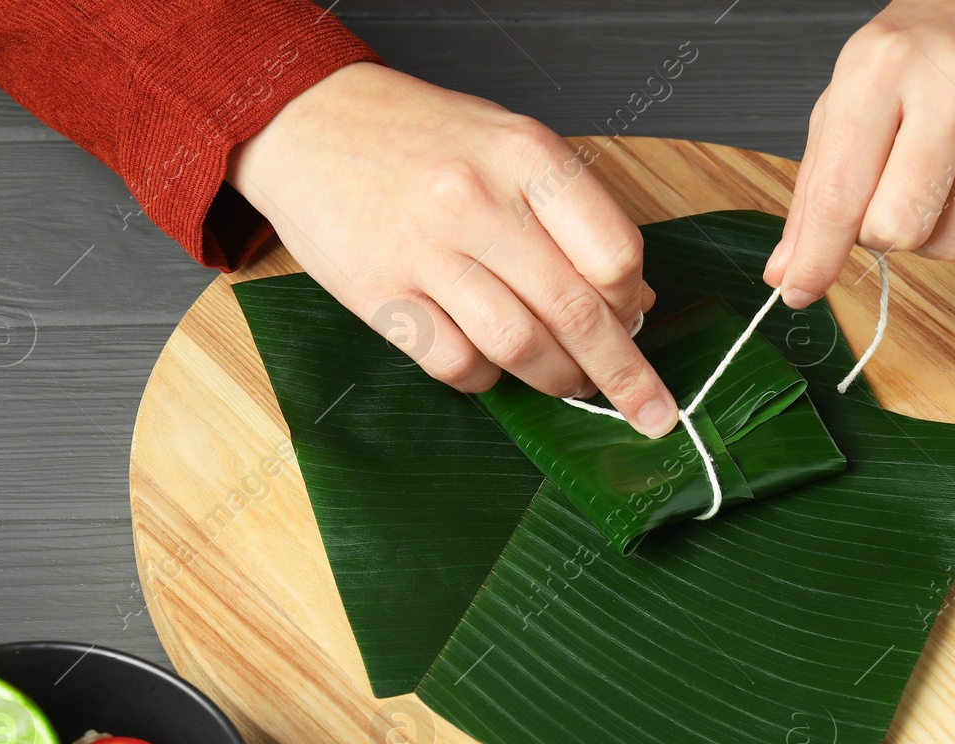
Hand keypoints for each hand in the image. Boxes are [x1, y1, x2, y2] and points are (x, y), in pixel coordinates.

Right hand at [227, 63, 677, 437]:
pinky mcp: (379, 294)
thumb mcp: (508, 144)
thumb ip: (570, 214)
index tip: (637, 317)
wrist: (306, 121)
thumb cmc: (420, 136)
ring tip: (567, 383)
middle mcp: (476, 200)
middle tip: (649, 411)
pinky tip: (490, 364)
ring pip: (520, 346)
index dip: (634, 299)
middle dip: (622, 374)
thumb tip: (632, 299)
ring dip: (556, 379)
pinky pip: (455, 363)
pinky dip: (485, 379)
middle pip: (575, 311)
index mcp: (523, 155)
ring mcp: (423, 250)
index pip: (614, 252)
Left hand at [764, 0, 954, 305]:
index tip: (801, 291)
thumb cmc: (929, 48)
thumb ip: (817, 187)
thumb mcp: (853, 94)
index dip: (816, 259)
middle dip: (885, 234)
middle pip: (899, 228)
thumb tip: (790, 272)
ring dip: (937, 237)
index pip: (838, 193)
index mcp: (882, 66)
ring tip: (942, 187)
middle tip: (893, 198)